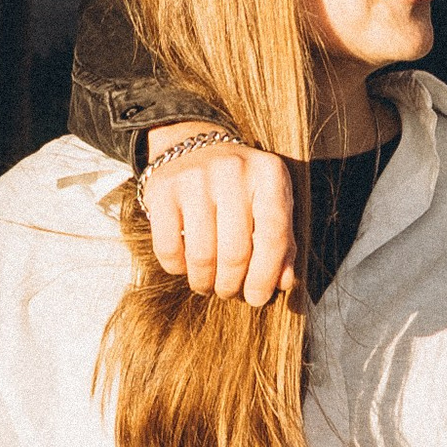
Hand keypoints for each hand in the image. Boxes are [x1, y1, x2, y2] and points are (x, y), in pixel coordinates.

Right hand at [144, 129, 298, 305]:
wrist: (194, 147)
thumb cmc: (241, 188)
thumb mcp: (270, 203)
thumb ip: (282, 242)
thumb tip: (283, 283)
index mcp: (269, 173)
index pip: (273, 235)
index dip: (265, 275)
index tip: (257, 298)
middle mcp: (233, 170)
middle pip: (235, 251)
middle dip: (232, 284)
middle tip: (229, 292)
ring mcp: (195, 177)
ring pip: (201, 255)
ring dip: (205, 282)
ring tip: (208, 285)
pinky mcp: (163, 189)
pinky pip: (169, 248)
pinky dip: (178, 268)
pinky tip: (185, 266)